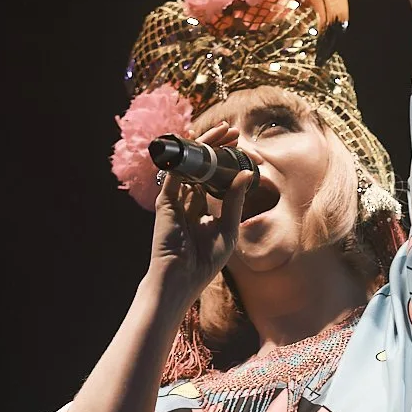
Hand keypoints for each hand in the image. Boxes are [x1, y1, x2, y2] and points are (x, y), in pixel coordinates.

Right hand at [147, 120, 254, 305]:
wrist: (182, 279)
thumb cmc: (204, 261)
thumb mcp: (228, 229)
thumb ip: (235, 202)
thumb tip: (246, 174)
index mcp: (202, 207)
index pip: (213, 176)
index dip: (225, 159)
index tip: (240, 145)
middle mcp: (187, 199)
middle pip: (201, 165)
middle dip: (216, 145)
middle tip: (233, 131)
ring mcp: (175, 199)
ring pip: (189, 164)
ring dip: (204, 145)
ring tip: (223, 132)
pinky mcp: (165, 201)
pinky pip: (175, 173)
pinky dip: (186, 157)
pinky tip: (200, 144)